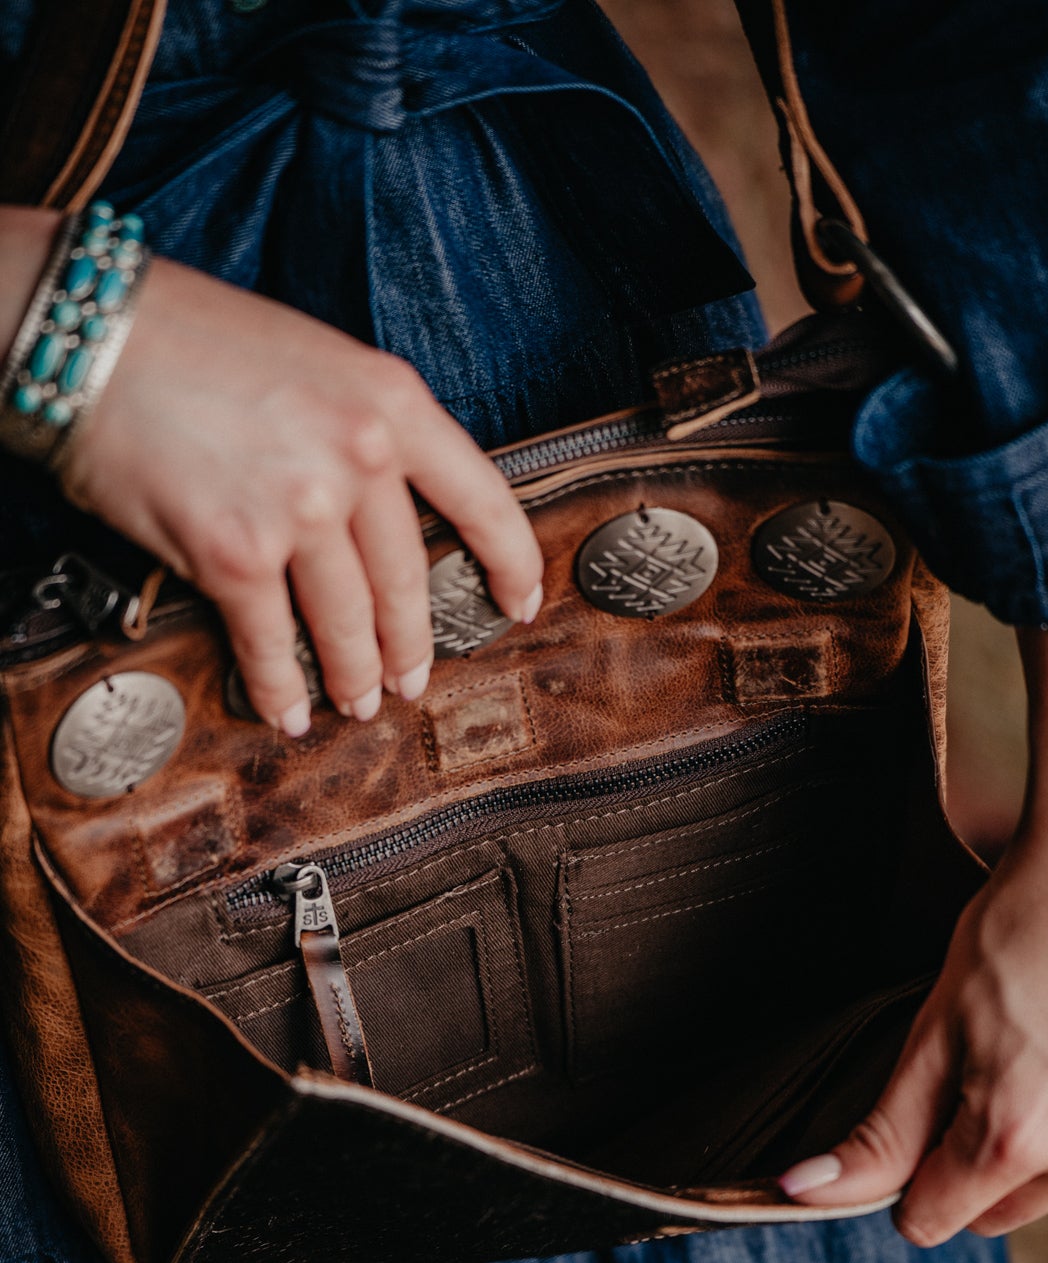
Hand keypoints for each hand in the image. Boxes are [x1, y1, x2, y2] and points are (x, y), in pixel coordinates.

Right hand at [29, 231, 542, 733]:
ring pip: (347, 624)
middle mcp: (359, 457)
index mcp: (391, 402)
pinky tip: (286, 708)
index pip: (482, 498)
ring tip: (357, 701)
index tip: (520, 602)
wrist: (91, 333)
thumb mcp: (314, 361)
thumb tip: (377, 516)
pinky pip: (271, 642)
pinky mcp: (236, 553)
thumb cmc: (189, 338)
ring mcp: (302, 510)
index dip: (512, 562)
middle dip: (412, 646)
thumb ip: (359, 434)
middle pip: (407, 582)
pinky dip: (280, 687)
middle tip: (413, 680)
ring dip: (354, 676)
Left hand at [779, 583, 1047, 1243]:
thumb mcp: (934, 1028)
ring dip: (1038, 1138)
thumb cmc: (1021, 925)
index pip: (930, 1220)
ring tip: (1042, 1041)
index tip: (914, 1118)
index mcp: (1017, 1139)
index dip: (905, 1177)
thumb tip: (803, 1191)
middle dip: (971, 1160)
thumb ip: (881, 1128)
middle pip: (995, 1209)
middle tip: (979, 1064)